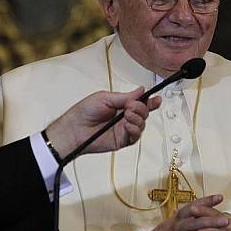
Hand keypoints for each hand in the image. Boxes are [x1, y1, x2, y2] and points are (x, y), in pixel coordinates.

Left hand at [45, 87, 160, 156]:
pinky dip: (134, 129)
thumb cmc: (84, 112)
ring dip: (137, 118)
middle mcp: (125, 118)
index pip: (141, 103)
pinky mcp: (122, 140)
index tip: (156, 99)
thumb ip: (125, 96)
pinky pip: (135, 135)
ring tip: (127, 114)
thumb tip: (141, 90)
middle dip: (142, 108)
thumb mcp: (105, 98)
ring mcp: (124, 129)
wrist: (74, 129)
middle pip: (144, 113)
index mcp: (122, 106)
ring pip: (142, 124)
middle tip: (131, 106)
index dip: (150, 101)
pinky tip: (127, 124)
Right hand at [120, 194, 230, 230]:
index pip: (192, 207)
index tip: (220, 197)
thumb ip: (185, 219)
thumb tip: (202, 209)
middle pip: (195, 222)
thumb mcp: (170, 225)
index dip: (206, 201)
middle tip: (227, 221)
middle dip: (212, 221)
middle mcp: (174, 229)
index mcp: (176, 219)